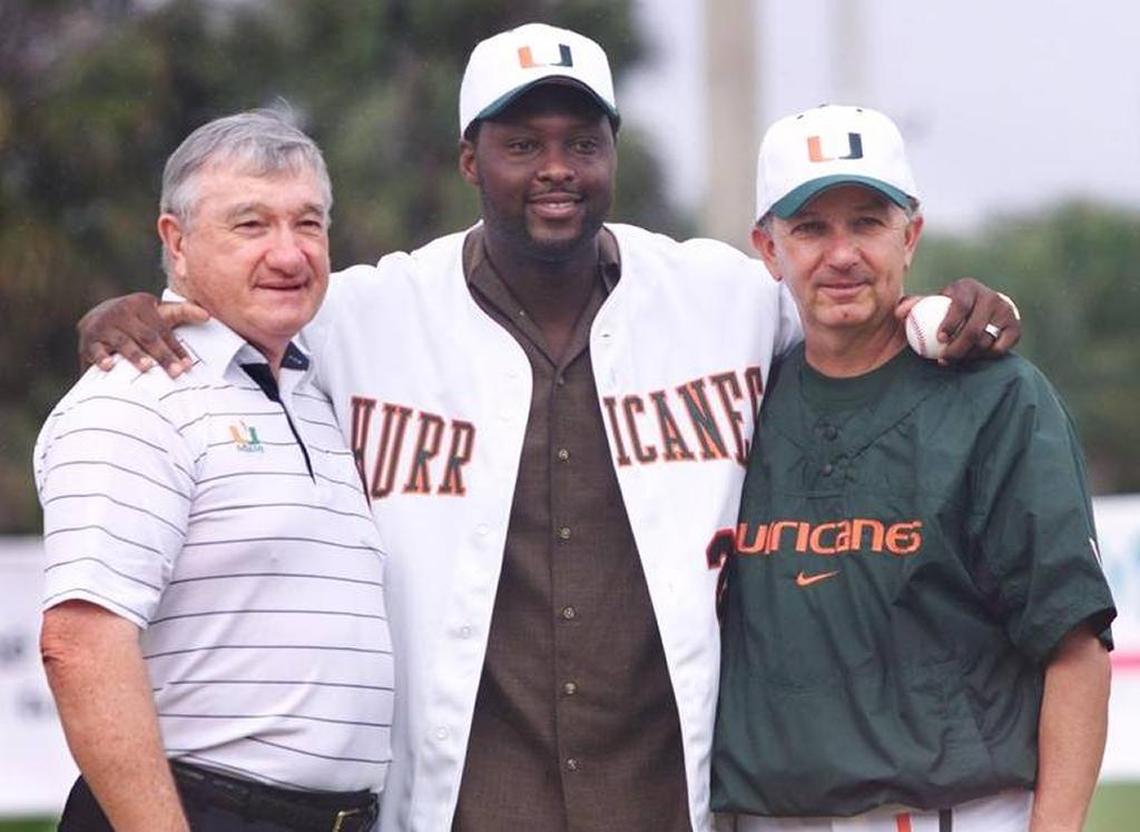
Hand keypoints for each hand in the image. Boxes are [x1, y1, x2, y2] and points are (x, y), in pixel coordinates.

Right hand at [78, 293, 208, 376]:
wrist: (98, 315)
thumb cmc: (138, 319)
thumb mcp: (159, 313)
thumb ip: (183, 312)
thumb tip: (208, 316)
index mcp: (142, 304)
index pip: (163, 329)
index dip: (176, 347)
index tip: (188, 365)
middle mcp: (122, 311)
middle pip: (147, 336)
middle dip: (163, 355)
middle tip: (177, 372)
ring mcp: (104, 325)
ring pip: (123, 343)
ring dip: (136, 356)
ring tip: (149, 368)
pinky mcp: (88, 338)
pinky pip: (95, 350)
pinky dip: (102, 358)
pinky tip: (110, 367)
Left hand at [895, 278, 1020, 362]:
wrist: (981, 308)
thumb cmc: (946, 307)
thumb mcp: (930, 303)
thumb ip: (912, 306)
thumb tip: (898, 313)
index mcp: (967, 287)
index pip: (959, 305)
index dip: (949, 323)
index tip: (939, 339)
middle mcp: (990, 296)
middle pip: (974, 329)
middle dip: (957, 348)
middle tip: (943, 358)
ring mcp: (1005, 311)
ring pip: (986, 341)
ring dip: (968, 355)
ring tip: (952, 359)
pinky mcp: (1015, 327)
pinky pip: (1000, 348)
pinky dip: (985, 356)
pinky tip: (971, 358)